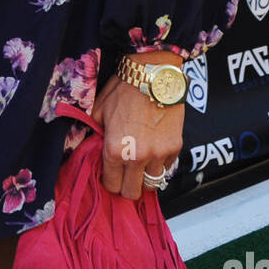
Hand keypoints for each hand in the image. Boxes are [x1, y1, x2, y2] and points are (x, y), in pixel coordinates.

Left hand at [91, 67, 183, 201]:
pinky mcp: (175, 148)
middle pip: (132, 193)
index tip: (111, 175)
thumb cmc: (124, 89)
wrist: (153, 75)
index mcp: (115, 149)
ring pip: (152, 183)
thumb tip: (94, 148)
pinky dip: (160, 164)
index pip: (111, 185)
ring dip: (145, 176)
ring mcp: (158, 154)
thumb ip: (96, 133)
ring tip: (141, 163)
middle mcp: (137, 157)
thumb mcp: (100, 109)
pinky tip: (154, 149)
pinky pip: (167, 168)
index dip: (110, 181)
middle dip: (127, 186)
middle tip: (126, 175)